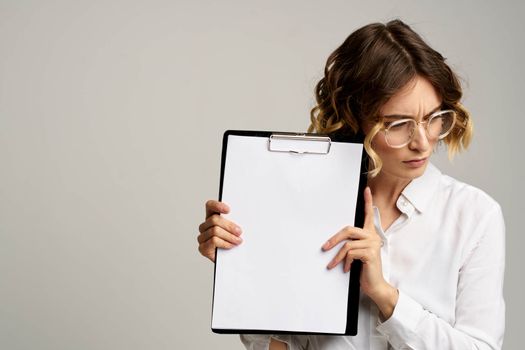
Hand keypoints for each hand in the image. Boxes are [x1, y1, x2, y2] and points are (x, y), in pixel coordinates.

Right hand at [197, 200, 242, 261]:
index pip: (210, 206)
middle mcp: (205, 226)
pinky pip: (213, 241)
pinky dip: (225, 243)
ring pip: (215, 231)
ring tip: (238, 241)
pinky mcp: (202, 248)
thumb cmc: (234, 242)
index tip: (228, 210)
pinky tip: (231, 245)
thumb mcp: (235, 230)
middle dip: (229, 226)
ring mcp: (202, 237)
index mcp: (212, 217)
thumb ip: (234, 222)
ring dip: (229, 236)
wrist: (232, 261)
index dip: (217, 205)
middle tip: (239, 232)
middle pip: (214, 220)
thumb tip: (242, 217)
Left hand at [321, 187, 397, 317]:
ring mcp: (373, 244)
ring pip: (347, 245)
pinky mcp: (370, 253)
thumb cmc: (365, 269)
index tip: (366, 190)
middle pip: (348, 230)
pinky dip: (344, 262)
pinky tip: (346, 269)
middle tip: (324, 248)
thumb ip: (352, 244)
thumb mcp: (358, 254)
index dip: (368, 201)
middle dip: (334, 239)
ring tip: (332, 265)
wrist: (376, 286)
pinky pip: (350, 254)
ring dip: (337, 257)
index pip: (369, 215)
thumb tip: (335, 241)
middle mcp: (373, 237)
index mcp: (371, 234)